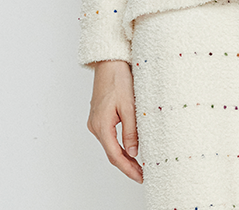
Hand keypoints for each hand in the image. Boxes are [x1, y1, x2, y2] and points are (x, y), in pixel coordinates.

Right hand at [87, 59, 142, 182]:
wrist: (110, 62)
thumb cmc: (119, 79)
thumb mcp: (129, 106)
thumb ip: (131, 131)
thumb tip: (134, 153)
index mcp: (101, 125)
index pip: (115, 155)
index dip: (128, 169)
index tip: (140, 177)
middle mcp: (95, 126)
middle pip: (112, 153)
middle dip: (127, 165)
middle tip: (143, 174)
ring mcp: (96, 122)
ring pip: (110, 145)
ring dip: (124, 156)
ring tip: (140, 164)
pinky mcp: (99, 117)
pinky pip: (110, 136)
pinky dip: (120, 145)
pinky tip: (130, 148)